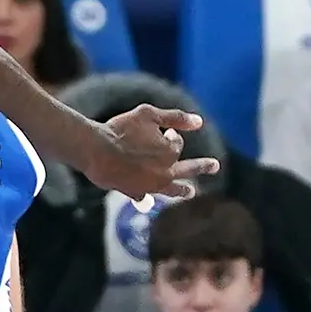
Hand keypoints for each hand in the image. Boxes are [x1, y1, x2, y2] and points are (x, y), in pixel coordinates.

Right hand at [86, 105, 216, 201]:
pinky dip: (146, 194)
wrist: (96, 151)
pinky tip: (146, 197)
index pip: (177, 143)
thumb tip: (200, 122)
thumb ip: (175, 117)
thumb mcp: (147, 114)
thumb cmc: (120, 130)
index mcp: (170, 151)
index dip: (171, 135)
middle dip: (202, 166)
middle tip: (214, 165)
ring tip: (191, 191)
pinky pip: (145, 195)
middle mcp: (166, 171)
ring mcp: (152, 184)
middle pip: (188, 169)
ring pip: (172, 189)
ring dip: (182, 189)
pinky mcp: (136, 192)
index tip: (165, 131)